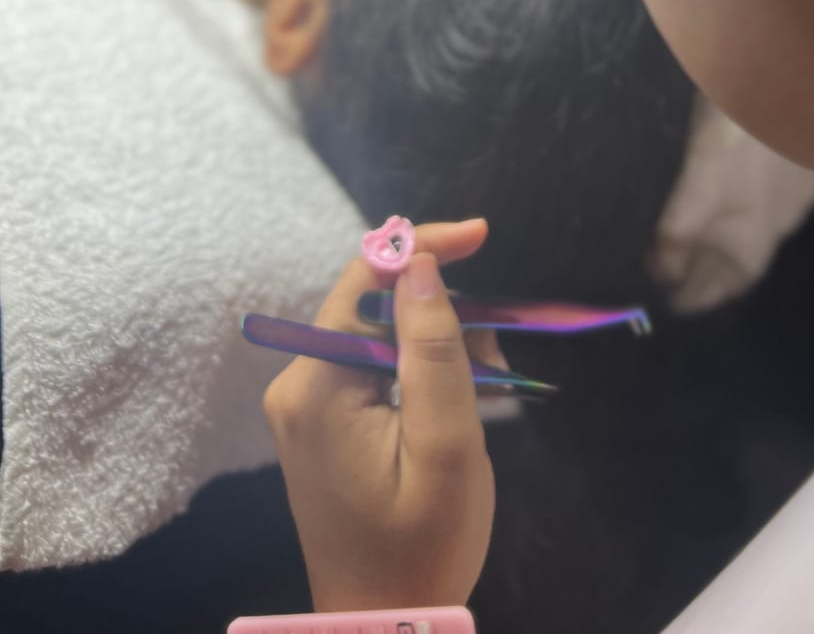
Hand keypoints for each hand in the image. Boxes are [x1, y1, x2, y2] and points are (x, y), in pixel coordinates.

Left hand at [264, 220, 495, 612]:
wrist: (384, 626)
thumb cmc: (421, 546)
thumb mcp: (446, 446)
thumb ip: (435, 350)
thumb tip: (422, 263)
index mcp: (317, 384)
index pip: (365, 278)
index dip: (422, 246)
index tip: (482, 236)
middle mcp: (299, 382)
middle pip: (375, 303)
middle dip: (445, 313)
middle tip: (497, 362)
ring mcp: (306, 404)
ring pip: (381, 333)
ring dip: (440, 346)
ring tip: (487, 393)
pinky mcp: (322, 421)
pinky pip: (375, 366)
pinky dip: (422, 370)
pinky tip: (460, 404)